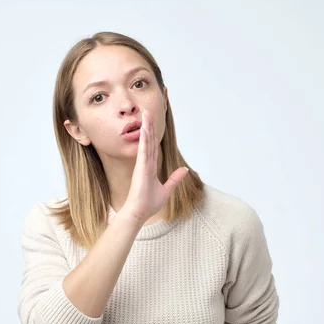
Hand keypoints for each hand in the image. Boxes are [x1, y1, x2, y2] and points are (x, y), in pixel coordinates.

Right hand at [121, 109, 188, 223]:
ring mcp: (143, 165)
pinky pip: (143, 150)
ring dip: (146, 127)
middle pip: (149, 140)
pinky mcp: (141, 168)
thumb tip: (184, 170)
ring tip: (145, 114)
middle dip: (149, 125)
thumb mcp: (166, 190)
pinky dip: (145, 139)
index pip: (153, 146)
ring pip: (146, 142)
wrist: (139, 213)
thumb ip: (175, 179)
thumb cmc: (148, 204)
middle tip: (147, 111)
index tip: (152, 121)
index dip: (153, 133)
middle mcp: (145, 163)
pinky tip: (145, 129)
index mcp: (150, 167)